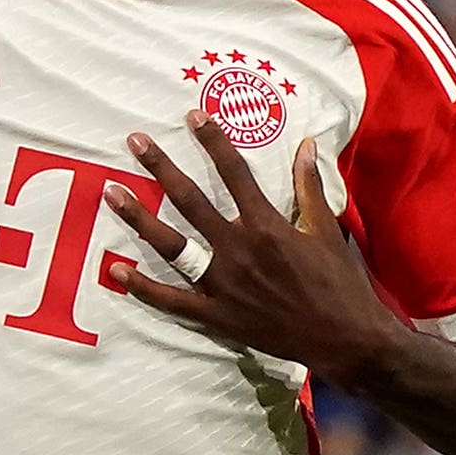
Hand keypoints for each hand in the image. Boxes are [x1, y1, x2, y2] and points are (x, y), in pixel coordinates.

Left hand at [114, 116, 392, 375]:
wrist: (343, 338)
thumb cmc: (338, 282)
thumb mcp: (326, 230)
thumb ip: (309, 186)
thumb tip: (306, 144)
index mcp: (266, 225)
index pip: (233, 172)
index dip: (212, 141)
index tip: (192, 116)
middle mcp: (238, 249)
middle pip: (190, 201)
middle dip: (161, 167)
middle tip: (134, 141)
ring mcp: (223, 284)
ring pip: (171, 246)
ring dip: (139, 218)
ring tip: (111, 193)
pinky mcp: (217, 315)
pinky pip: (172, 300)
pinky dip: (143, 287)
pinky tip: (116, 270)